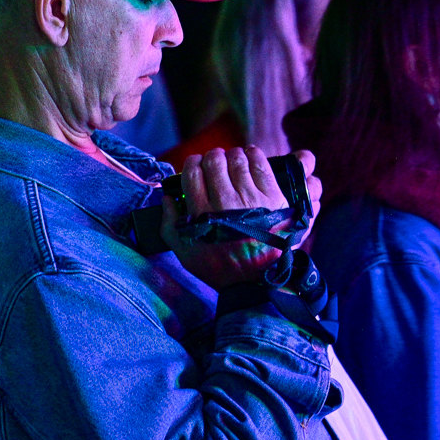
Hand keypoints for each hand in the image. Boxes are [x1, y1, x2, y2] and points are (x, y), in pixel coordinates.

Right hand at [162, 147, 322, 290]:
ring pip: (237, 159)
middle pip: (214, 162)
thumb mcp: (185, 254)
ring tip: (234, 159)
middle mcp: (225, 203)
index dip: (193, 163)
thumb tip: (167, 198)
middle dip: (213, 157)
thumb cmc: (219, 269)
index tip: (196, 164)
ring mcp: (251, 199)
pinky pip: (260, 165)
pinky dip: (254, 155)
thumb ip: (169, 225)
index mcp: (201, 214)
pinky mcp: (273, 198)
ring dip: (233, 155)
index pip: (192, 173)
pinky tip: (251, 155)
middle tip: (215, 161)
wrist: (256, 283)